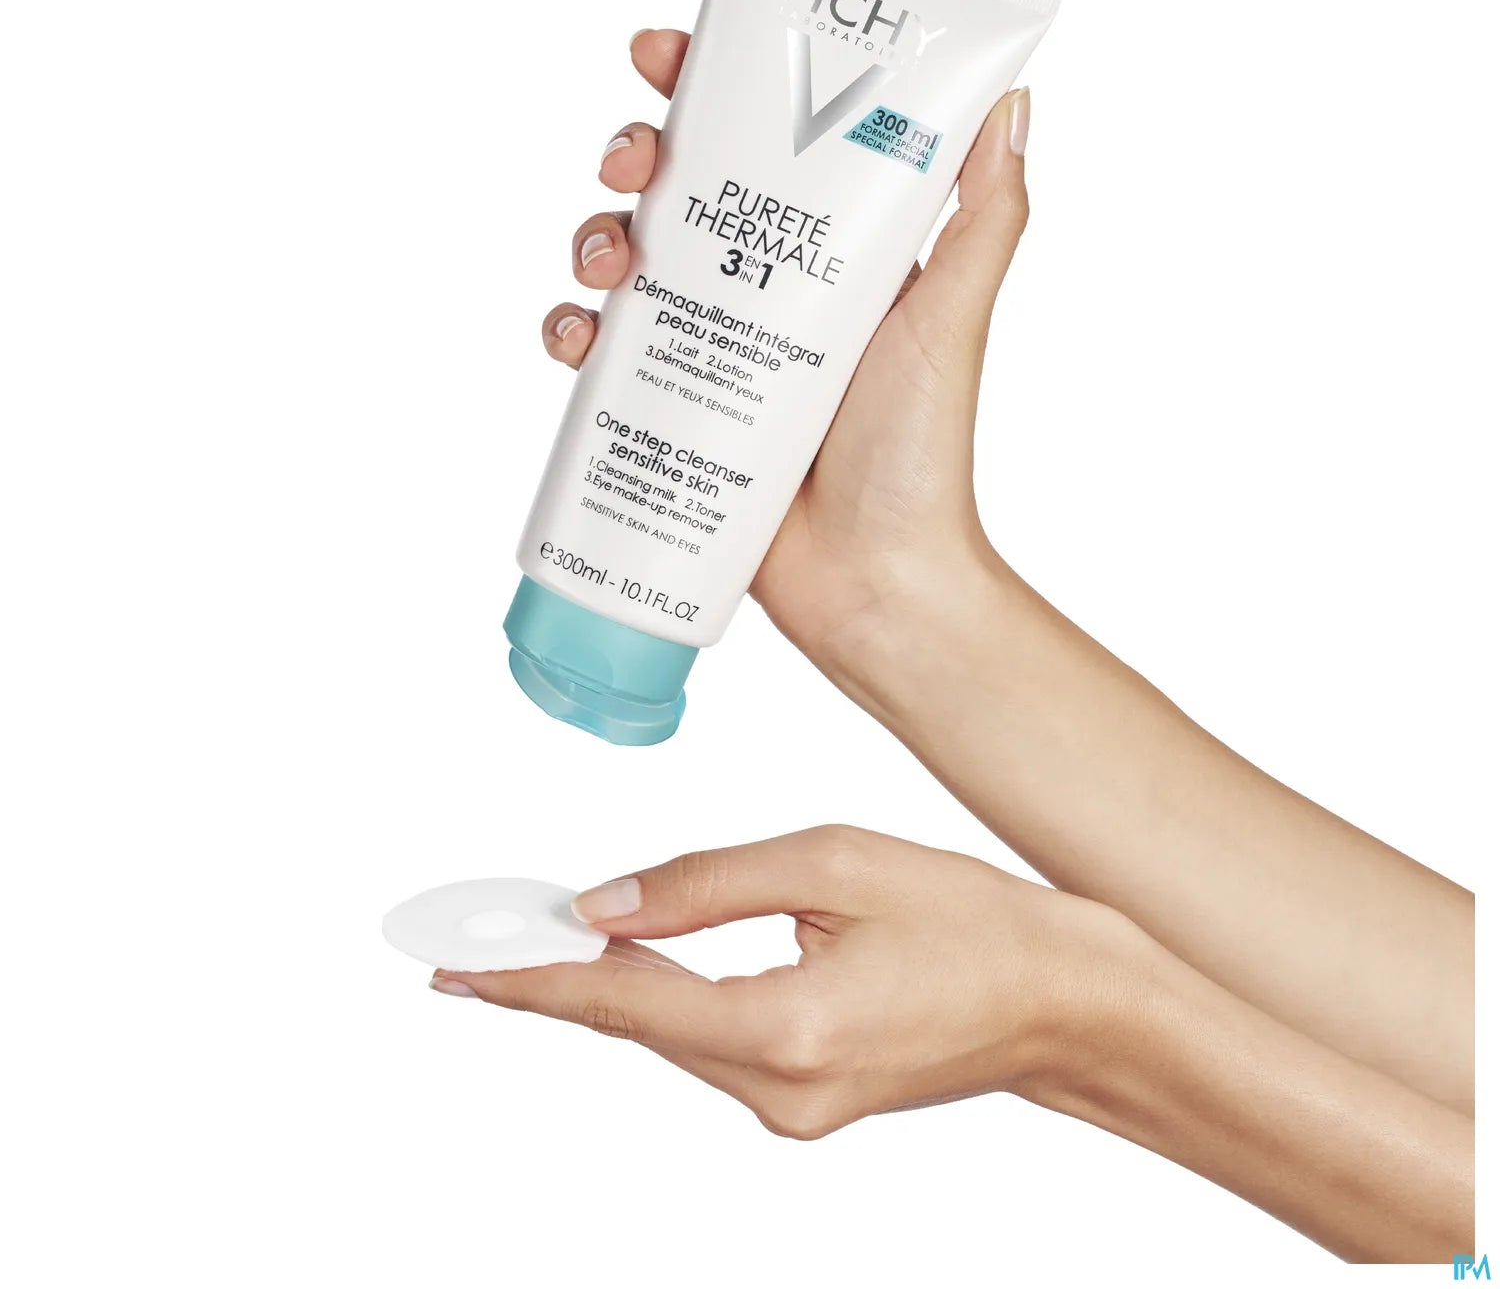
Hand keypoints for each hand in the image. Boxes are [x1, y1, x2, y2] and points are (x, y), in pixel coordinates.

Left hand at [431, 824, 1128, 1139]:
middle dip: (556, 976)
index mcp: (788, 1030)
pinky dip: (664, 1002)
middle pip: (634, 1027)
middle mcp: (779, 1092)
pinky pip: (708, 1045)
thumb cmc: (973, 922)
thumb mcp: (834, 863)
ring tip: (543, 938)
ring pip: (668, 1037)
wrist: (1062, 1003)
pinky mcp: (803, 1104)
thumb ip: (707, 882)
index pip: (622, 1003)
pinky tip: (635, 964)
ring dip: (609, 987)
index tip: (455, 966)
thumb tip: (605, 903)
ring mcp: (792, 1111)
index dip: (531, 979)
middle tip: (482, 931)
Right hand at [543, 28, 1030, 676]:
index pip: (761, 141)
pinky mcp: (666, 413)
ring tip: (608, 261)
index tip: (664, 53)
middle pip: (674, 188)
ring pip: (622, 261)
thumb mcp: (952, 317)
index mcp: (823, 251)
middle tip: (632, 161)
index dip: (704, 85)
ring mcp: (708, 350)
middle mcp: (760, 289)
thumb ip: (984, 216)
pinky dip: (568, 333)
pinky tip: (576, 339)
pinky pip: (598, 357)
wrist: (873, 580)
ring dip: (591, 235)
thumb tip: (1011, 102)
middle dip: (632, 152)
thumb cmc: (920, 454)